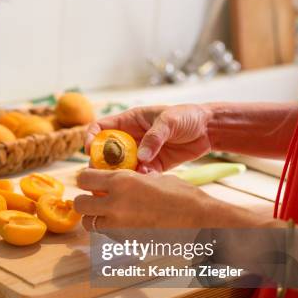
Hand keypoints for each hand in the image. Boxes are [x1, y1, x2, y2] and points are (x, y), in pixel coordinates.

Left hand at [74, 168, 216, 230]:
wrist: (200, 220)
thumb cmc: (181, 195)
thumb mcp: (153, 177)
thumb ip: (130, 179)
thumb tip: (116, 180)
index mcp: (121, 181)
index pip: (83, 178)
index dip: (85, 179)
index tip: (90, 181)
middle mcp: (115, 203)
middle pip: (78, 203)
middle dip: (84, 201)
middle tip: (94, 199)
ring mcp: (119, 225)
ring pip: (88, 223)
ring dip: (93, 218)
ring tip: (107, 213)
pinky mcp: (126, 241)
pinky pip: (105, 235)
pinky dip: (108, 230)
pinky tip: (123, 223)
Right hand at [85, 104, 212, 172]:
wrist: (209, 130)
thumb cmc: (187, 116)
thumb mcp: (169, 121)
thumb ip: (154, 137)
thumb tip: (141, 157)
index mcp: (129, 121)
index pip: (101, 127)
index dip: (91, 138)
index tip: (89, 150)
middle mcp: (131, 138)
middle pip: (106, 152)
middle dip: (101, 163)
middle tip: (102, 174)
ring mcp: (141, 153)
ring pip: (121, 167)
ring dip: (120, 175)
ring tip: (124, 180)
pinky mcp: (152, 166)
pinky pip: (139, 175)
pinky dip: (139, 180)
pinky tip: (145, 181)